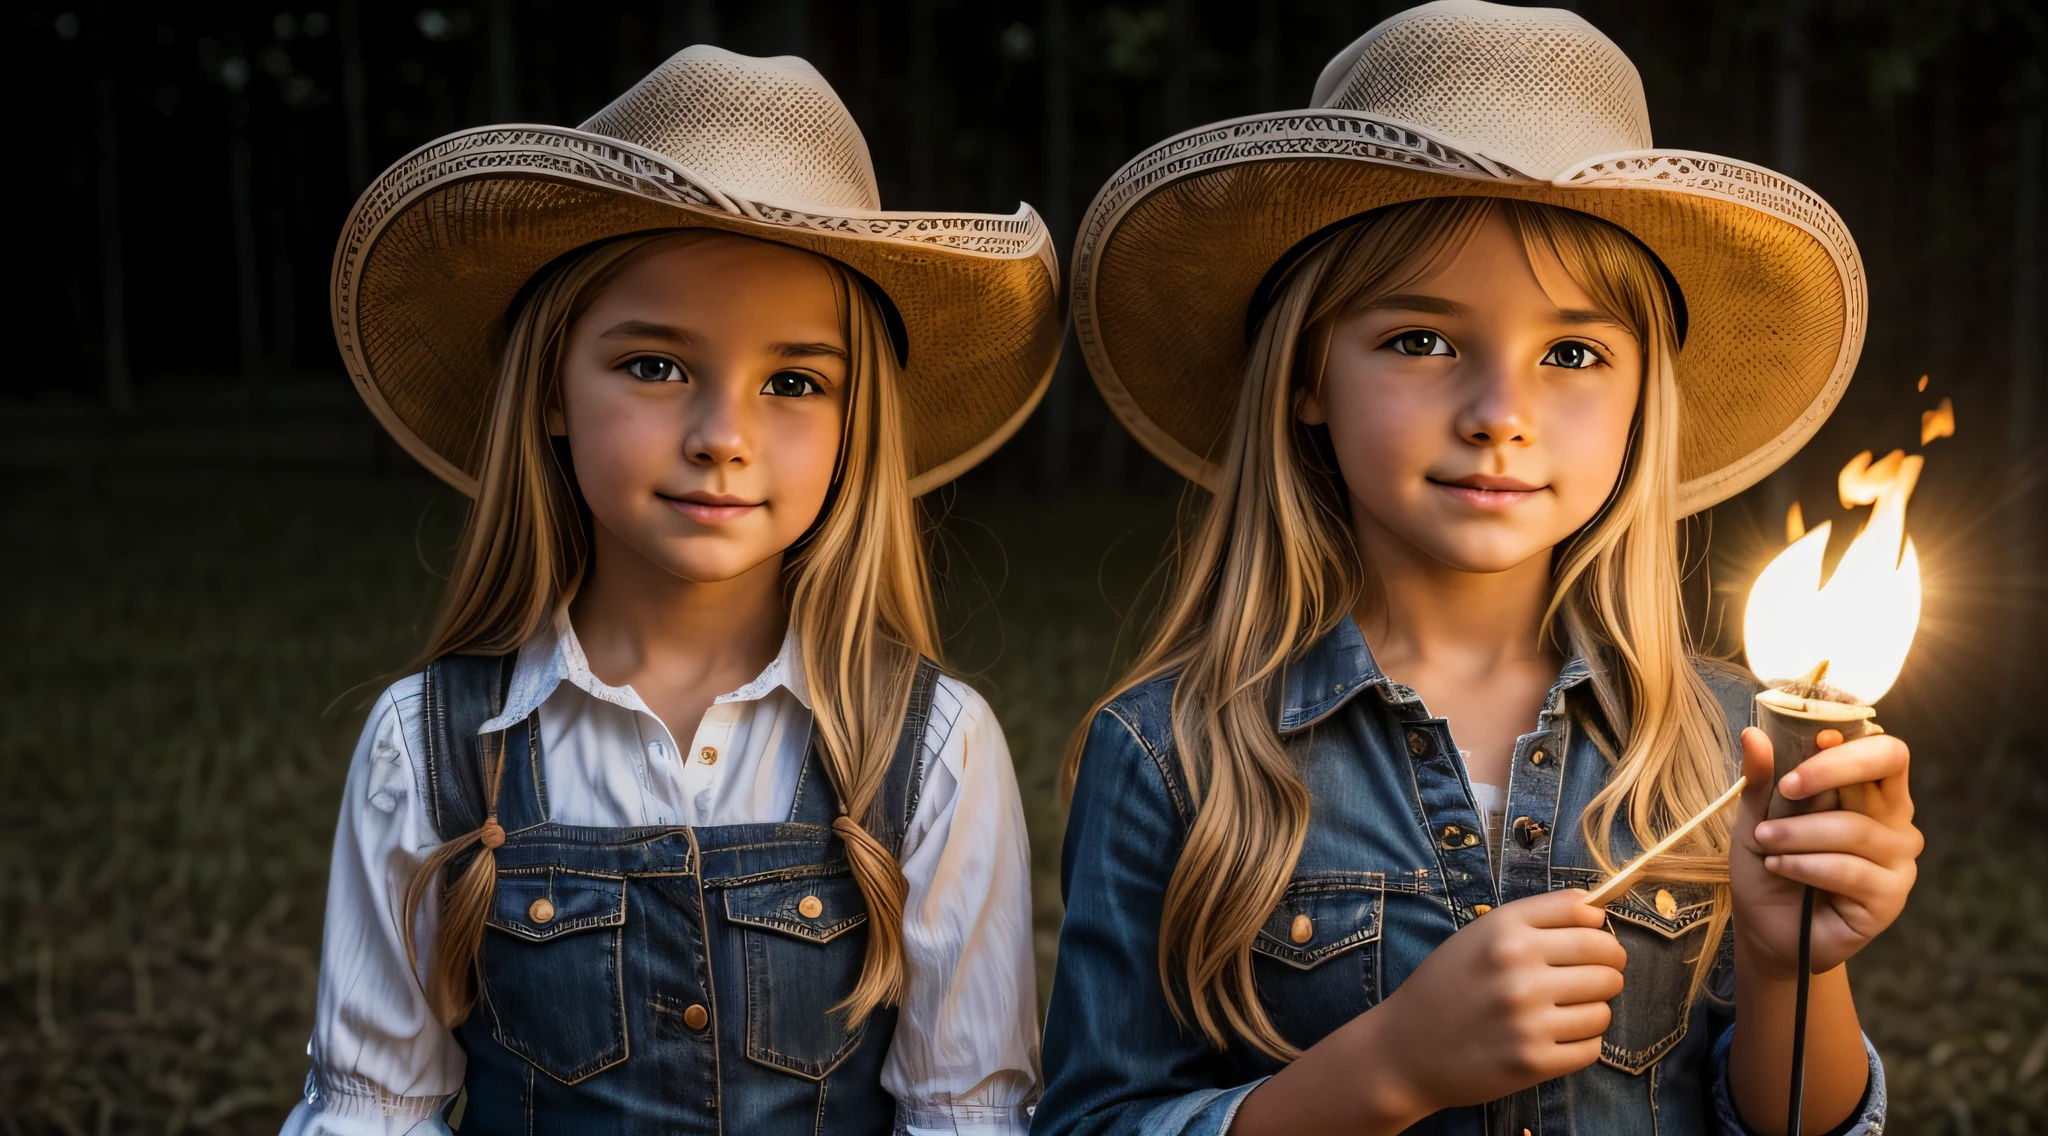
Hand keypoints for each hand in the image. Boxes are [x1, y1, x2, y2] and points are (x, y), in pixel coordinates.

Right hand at [1375, 889, 1625, 1110]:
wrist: (1405, 1049)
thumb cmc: (1445, 985)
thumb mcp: (1479, 936)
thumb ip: (1535, 918)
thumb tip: (1597, 912)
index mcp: (1504, 931)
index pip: (1587, 916)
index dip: (1599, 929)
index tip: (1594, 940)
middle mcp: (1519, 971)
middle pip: (1607, 962)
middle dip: (1607, 970)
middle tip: (1588, 979)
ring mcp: (1528, 1020)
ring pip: (1604, 1008)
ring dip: (1593, 1009)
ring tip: (1565, 1011)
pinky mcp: (1534, 1062)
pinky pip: (1592, 1047)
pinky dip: (1582, 1042)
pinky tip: (1556, 1036)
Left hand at [1730, 726, 1921, 978]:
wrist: (1767, 929)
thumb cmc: (1768, 863)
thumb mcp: (1756, 817)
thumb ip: (1761, 779)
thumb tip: (1753, 733)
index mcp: (1869, 790)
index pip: (1884, 750)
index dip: (1852, 744)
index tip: (1812, 742)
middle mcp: (1894, 819)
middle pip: (1883, 771)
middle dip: (1826, 773)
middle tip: (1784, 788)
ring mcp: (1898, 858)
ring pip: (1855, 828)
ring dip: (1798, 833)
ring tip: (1764, 842)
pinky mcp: (1891, 896)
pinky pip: (1851, 870)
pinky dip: (1806, 866)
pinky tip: (1780, 868)